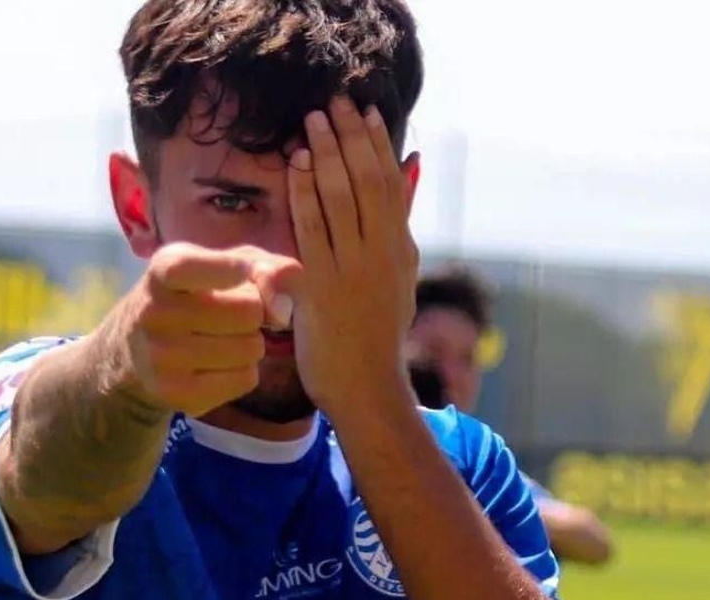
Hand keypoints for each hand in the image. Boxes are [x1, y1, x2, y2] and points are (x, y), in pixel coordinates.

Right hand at [110, 242, 299, 416]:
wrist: (132, 350)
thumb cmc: (189, 296)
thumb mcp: (216, 265)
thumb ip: (261, 265)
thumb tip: (285, 297)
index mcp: (164, 270)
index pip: (208, 267)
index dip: (237, 270)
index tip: (243, 273)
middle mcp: (155, 312)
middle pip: (248, 312)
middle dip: (252, 314)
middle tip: (230, 316)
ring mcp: (163, 357)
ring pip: (250, 349)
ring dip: (249, 344)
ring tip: (223, 340)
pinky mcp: (177, 394)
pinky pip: (245, 380)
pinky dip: (243, 371)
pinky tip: (218, 365)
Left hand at [287, 97, 420, 421]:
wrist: (367, 388)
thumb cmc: (377, 334)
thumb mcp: (399, 277)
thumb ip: (400, 227)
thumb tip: (410, 173)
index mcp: (401, 249)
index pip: (392, 185)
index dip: (378, 145)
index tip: (366, 111)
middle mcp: (382, 254)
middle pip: (369, 182)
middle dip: (351, 138)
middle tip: (335, 103)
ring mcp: (354, 270)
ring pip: (343, 199)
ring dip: (327, 154)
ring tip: (312, 122)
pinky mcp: (324, 287)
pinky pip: (313, 229)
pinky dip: (306, 193)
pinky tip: (299, 165)